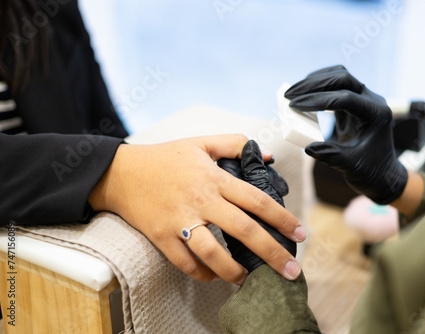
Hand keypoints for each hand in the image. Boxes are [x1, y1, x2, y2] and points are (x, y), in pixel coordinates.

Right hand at [89, 134, 304, 284]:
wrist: (120, 173)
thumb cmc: (164, 158)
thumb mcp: (200, 142)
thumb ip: (235, 143)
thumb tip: (266, 155)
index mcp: (214, 178)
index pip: (256, 200)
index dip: (282, 218)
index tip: (300, 234)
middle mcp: (201, 201)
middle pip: (243, 230)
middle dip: (271, 253)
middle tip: (290, 271)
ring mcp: (180, 221)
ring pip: (212, 252)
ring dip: (234, 271)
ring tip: (248, 279)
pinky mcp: (161, 236)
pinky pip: (184, 262)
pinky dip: (201, 273)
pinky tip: (213, 276)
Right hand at [285, 65, 407, 204]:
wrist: (382, 174)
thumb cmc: (370, 171)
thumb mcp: (352, 167)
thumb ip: (332, 156)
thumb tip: (309, 148)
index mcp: (376, 114)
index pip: (345, 98)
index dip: (318, 100)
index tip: (294, 106)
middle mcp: (372, 101)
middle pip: (343, 78)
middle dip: (314, 84)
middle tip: (289, 95)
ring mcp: (363, 99)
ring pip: (339, 76)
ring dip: (315, 81)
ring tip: (293, 92)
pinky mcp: (353, 102)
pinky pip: (335, 85)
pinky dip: (318, 86)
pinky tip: (303, 94)